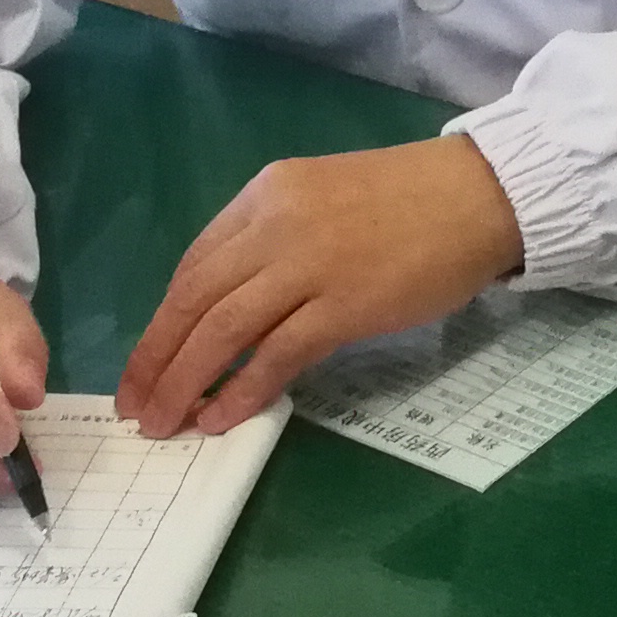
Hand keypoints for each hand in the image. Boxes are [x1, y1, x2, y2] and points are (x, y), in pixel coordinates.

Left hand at [115, 137, 522, 436]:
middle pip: (194, 299)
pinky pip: (276, 355)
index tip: (147, 360)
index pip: (194, 264)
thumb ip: (275, 239)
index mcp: (266, 193)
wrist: (481, 194)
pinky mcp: (344, 305)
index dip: (162, 320)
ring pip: (223, 330)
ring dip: (184, 382)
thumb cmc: (410, 200)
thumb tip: (232, 305)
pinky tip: (220, 418)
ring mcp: (309, 264)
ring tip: (164, 423)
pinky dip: (240, 390)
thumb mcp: (322, 196)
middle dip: (155, 358)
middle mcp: (275, 224)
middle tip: (135, 407)